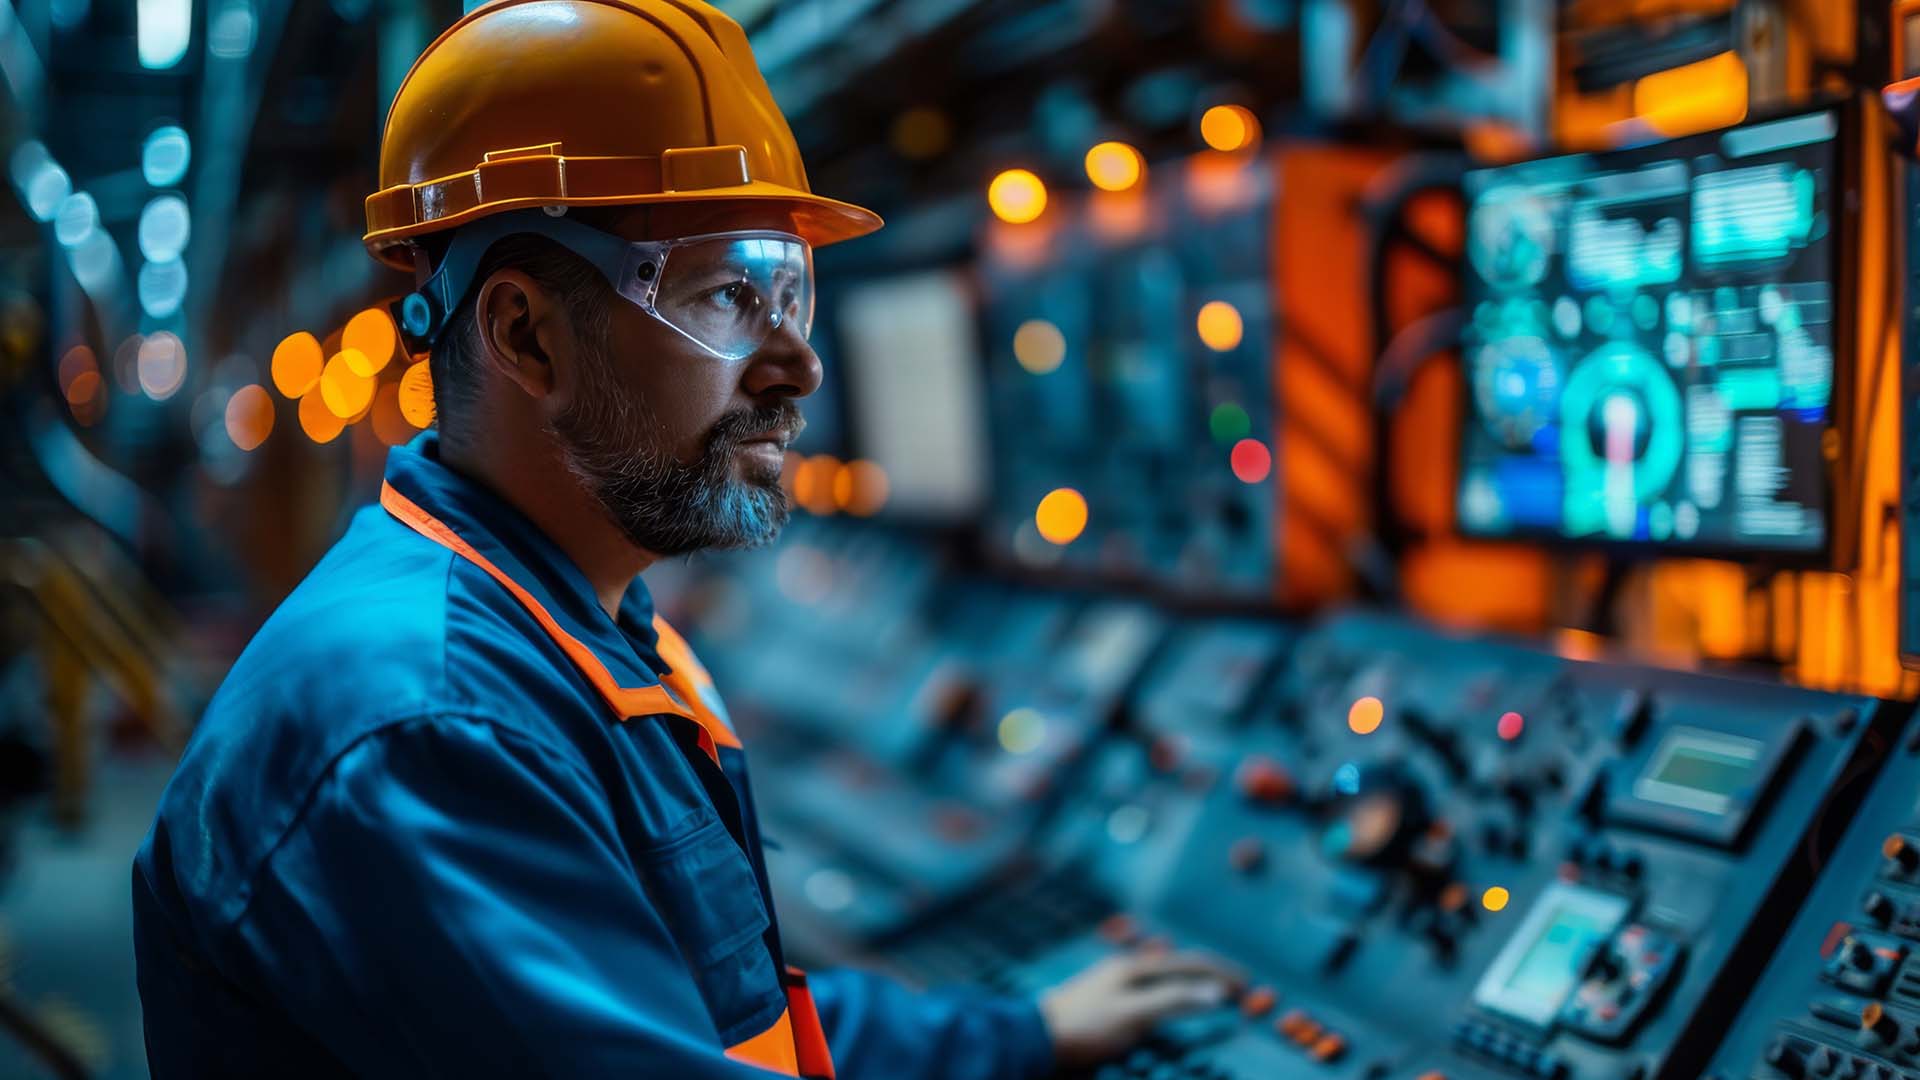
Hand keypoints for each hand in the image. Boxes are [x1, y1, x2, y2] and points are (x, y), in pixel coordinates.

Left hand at [1038, 949, 1242, 1067]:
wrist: (1035, 1040)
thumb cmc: (1085, 1027)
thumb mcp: (1133, 1013)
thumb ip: (1173, 1000)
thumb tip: (1215, 991)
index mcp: (1135, 968)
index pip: (1190, 963)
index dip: (1220, 973)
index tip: (1247, 984)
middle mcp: (1127, 971)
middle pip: (1179, 968)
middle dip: (1210, 976)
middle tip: (1238, 989)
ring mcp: (1116, 986)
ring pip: (1165, 980)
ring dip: (1192, 985)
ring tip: (1212, 995)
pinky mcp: (1107, 1005)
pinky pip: (1151, 995)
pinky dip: (1172, 998)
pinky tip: (1170, 1007)